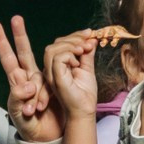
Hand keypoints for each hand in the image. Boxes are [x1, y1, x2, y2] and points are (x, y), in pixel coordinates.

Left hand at [0, 14, 58, 142]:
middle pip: (24, 53)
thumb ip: (19, 98)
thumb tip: (27, 85)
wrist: (46, 138)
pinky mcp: (56, 87)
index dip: (2, 43)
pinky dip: (47, 94)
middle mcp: (29, 77)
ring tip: (35, 110)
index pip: (8, 59)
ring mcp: (43, 81)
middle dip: (20, 35)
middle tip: (16, 18)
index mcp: (16, 82)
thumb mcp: (18, 114)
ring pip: (42, 73)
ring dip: (38, 92)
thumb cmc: (28, 126)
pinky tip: (42, 107)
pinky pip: (54, 82)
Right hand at [41, 28, 111, 143]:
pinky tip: (77, 63)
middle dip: (74, 38)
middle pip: (55, 44)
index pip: (61, 43)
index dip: (75, 36)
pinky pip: (57, 59)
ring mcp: (51, 73)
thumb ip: (87, 54)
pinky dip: (69, 56)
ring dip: (70, 45)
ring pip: (52, 49)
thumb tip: (91, 39)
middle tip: (89, 41)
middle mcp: (51, 68)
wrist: (85, 110)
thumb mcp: (87, 69)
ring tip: (83, 50)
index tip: (90, 33)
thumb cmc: (84, 94)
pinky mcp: (54, 78)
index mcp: (58, 65)